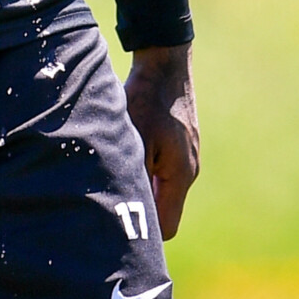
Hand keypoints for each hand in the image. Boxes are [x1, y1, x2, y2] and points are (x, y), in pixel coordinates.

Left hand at [123, 44, 198, 238]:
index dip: (145, 234)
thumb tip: (122, 210)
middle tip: (109, 209)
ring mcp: (187, 157)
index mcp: (181, 175)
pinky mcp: (180, 145)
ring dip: (142, 191)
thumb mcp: (134, 140)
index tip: (118, 228)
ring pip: (163, 192)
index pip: (167, 228)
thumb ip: (134, 177)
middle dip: (141, 214)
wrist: (165, 64)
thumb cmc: (147, 100)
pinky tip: (127, 158)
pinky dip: (147, 174)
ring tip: (115, 180)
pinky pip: (164, 173)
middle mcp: (189, 170)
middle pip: (165, 212)